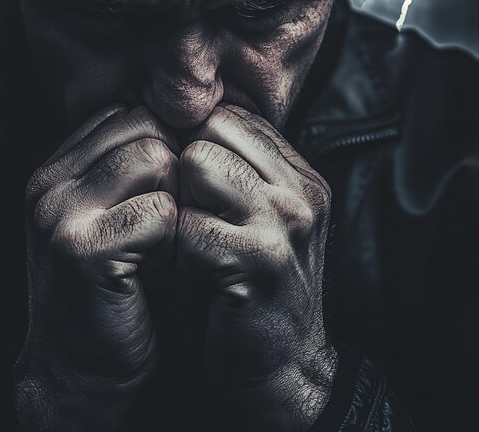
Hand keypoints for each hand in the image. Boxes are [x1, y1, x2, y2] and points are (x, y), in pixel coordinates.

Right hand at [14, 105, 178, 430]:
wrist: (84, 368)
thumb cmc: (118, 285)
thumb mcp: (117, 213)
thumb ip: (134, 165)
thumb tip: (191, 118)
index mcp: (58, 168)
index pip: (130, 111)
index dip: (167, 142)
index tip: (176, 185)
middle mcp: (51, 182)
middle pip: (147, 126)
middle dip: (175, 167)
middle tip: (171, 216)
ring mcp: (60, 213)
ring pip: (155, 158)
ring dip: (175, 200)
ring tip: (163, 239)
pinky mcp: (82, 250)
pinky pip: (160, 211)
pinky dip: (174, 238)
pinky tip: (160, 265)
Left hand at [177, 104, 336, 430]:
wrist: (282, 364)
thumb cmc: (253, 284)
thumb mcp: (256, 217)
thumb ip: (234, 170)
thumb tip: (179, 121)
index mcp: (299, 174)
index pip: (230, 114)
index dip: (194, 140)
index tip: (183, 177)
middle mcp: (300, 189)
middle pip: (211, 128)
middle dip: (184, 164)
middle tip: (187, 209)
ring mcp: (285, 221)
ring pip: (198, 163)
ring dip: (180, 201)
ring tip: (191, 236)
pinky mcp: (260, 259)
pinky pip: (188, 223)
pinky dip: (178, 249)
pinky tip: (194, 271)